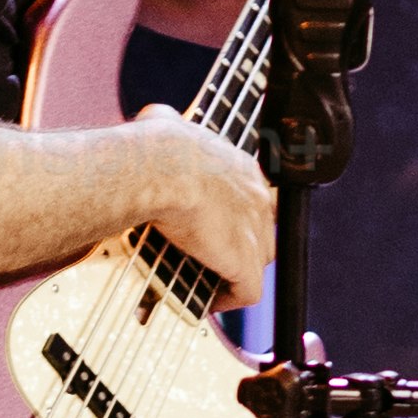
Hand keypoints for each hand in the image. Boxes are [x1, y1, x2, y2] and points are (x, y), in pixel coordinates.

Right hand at [131, 112, 274, 299]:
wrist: (159, 169)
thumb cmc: (156, 147)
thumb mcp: (165, 122)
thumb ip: (169, 122)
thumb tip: (158, 117)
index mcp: (243, 168)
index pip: (251, 198)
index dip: (233, 217)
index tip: (212, 226)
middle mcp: (258, 199)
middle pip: (261, 232)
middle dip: (237, 247)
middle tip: (208, 258)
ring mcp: (255, 232)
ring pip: (256, 262)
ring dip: (233, 273)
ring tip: (205, 282)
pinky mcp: (245, 262)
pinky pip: (248, 292)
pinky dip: (228, 298)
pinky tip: (206, 299)